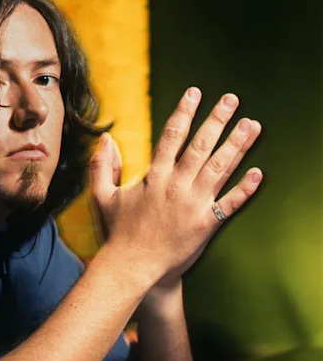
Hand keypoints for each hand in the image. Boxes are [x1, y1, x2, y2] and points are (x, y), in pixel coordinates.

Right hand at [90, 87, 261, 283]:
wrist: (132, 267)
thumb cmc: (116, 232)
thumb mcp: (102, 196)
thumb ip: (102, 165)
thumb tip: (104, 138)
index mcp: (153, 177)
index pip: (171, 136)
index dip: (184, 112)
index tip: (195, 93)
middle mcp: (176, 186)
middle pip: (201, 146)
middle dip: (217, 120)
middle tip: (232, 99)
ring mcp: (193, 205)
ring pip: (220, 169)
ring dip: (238, 145)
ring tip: (252, 125)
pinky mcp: (205, 224)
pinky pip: (230, 203)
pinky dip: (245, 188)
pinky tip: (258, 173)